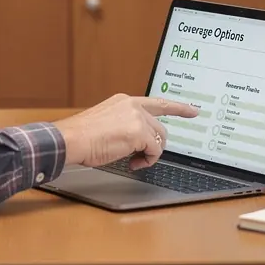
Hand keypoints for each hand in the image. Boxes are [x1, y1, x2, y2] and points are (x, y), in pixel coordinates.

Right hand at [54, 94, 198, 170]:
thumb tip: (138, 141)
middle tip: (140, 157)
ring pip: (159, 139)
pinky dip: (147, 161)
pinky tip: (133, 163)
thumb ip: (125, 125)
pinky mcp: (138, 132)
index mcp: (125, 101)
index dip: (178, 107)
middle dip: (155, 145)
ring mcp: (137, 117)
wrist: (72, 139)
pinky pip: (155, 151)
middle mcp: (133, 105)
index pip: (157, 102)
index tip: (193, 110)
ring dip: (149, 154)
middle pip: (160, 128)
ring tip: (133, 160)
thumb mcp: (106, 122)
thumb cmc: (83, 136)